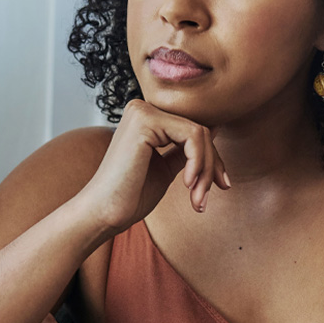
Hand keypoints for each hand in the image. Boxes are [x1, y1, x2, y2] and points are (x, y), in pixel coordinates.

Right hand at [81, 99, 229, 230]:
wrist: (103, 214)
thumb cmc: (130, 196)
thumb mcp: (166, 168)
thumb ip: (186, 148)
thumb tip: (214, 129)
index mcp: (146, 117)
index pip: (193, 129)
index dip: (211, 158)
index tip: (220, 185)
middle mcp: (142, 108)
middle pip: (199, 129)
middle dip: (211, 166)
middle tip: (204, 199)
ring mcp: (142, 111)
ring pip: (199, 133)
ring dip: (206, 170)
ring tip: (196, 199)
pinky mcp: (145, 120)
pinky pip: (192, 135)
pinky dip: (198, 163)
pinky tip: (187, 185)